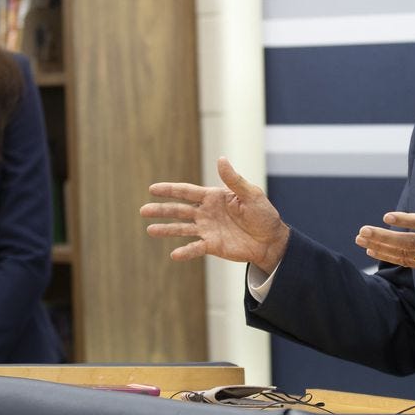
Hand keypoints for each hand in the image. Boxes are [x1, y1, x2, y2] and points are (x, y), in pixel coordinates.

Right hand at [142, 157, 290, 273]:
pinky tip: (174, 255)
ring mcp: (208, 229)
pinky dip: (185, 251)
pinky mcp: (212, 246)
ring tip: (150, 230)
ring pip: (182, 229)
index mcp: (213, 197)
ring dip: (166, 230)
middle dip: (161, 210)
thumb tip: (220, 159)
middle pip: (179, 210)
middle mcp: (206, 213)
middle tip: (143, 210)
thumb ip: (234, 180)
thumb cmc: (263, 214)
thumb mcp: (251, 194)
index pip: (187, 192)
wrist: (271, 240)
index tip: (152, 189)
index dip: (170, 190)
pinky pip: (195, 248)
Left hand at [355, 168, 414, 289]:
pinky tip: (375, 251)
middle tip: (362, 231)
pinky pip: (411, 263)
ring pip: (406, 255)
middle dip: (383, 237)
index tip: (387, 216)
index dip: (406, 220)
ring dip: (382, 248)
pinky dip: (392, 257)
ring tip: (361, 240)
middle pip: (409, 242)